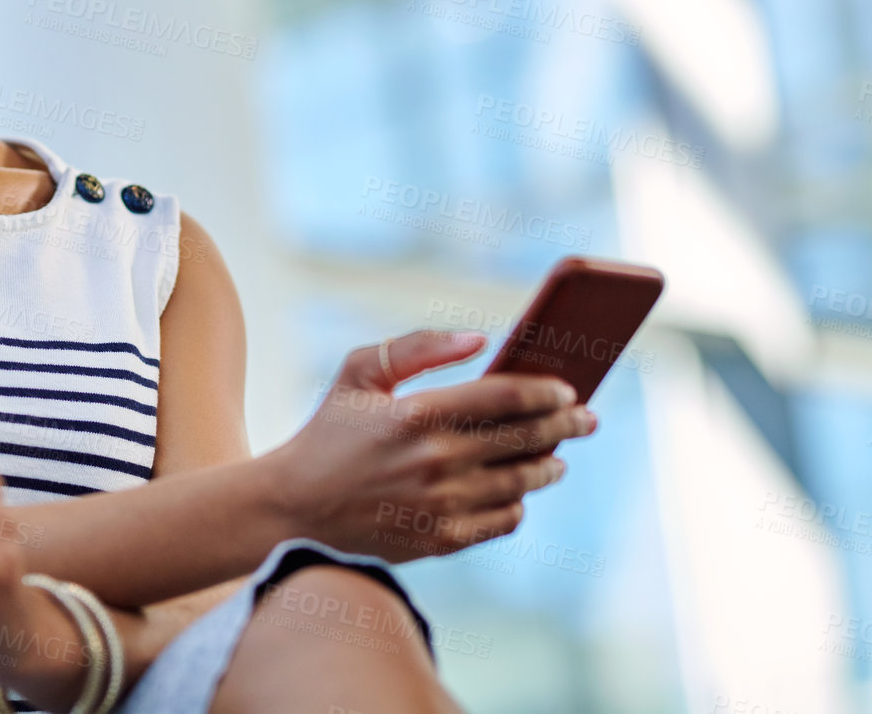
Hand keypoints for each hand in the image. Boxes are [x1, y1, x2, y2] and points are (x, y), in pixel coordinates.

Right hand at [267, 329, 597, 561]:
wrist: (295, 508)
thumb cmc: (328, 433)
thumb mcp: (358, 374)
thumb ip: (416, 348)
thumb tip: (478, 340)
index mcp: (417, 414)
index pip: (506, 396)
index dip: (546, 390)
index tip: (566, 388)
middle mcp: (436, 460)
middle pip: (527, 438)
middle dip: (566, 424)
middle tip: (585, 418)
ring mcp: (443, 505)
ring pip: (523, 481)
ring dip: (549, 464)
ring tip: (556, 454)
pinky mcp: (443, 540)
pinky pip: (505, 519)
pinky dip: (519, 502)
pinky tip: (517, 489)